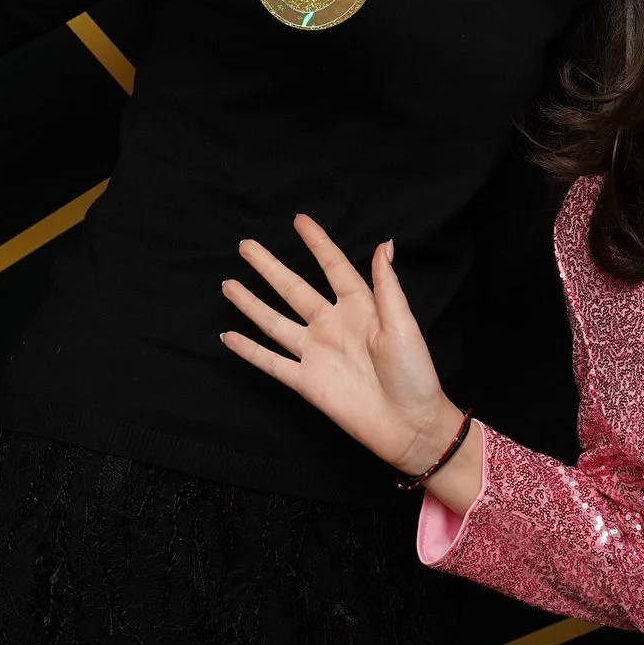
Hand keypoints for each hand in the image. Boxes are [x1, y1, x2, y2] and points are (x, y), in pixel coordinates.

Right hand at [220, 216, 471, 483]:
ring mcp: (316, 353)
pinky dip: (249, 350)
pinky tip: (229, 335)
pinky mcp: (306, 381)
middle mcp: (332, 325)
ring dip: (251, 303)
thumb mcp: (404, 324)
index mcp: (360, 307)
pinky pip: (271, 362)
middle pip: (293, 289)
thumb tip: (384, 244)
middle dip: (269, 266)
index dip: (317, 243)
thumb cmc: (414, 373)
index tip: (299, 220)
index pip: (333, 266)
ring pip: (274, 321)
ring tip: (229, 283)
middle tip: (245, 245)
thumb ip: (387, 285)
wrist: (408, 424)